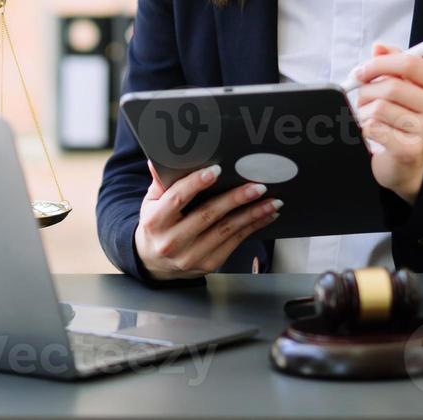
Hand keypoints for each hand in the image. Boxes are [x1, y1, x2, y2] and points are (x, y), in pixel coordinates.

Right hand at [133, 161, 281, 279]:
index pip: (177, 199)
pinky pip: (234, 242)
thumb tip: (162, 158)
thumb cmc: (156, 225)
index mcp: (155, 221)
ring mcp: (191, 256)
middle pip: (208, 215)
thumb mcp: (151, 202)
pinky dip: (252, 227)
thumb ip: (161, 182)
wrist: (154, 263)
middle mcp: (172, 241)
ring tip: (271, 201)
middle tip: (257, 186)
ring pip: (226, 230)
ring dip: (252, 214)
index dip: (197, 183)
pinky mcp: (208, 264)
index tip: (217, 170)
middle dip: (236, 199)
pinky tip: (265, 215)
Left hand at [352, 42, 422, 204]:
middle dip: (368, 91)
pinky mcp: (413, 150)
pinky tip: (374, 133)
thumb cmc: (402, 118)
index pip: (410, 63)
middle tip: (363, 98)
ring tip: (370, 118)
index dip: (380, 64)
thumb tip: (379, 47)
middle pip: (392, 86)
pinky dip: (366, 128)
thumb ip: (391, 64)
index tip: (363, 71)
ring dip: (365, 112)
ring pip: (379, 108)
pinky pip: (375, 128)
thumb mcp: (401, 86)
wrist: (406, 163)